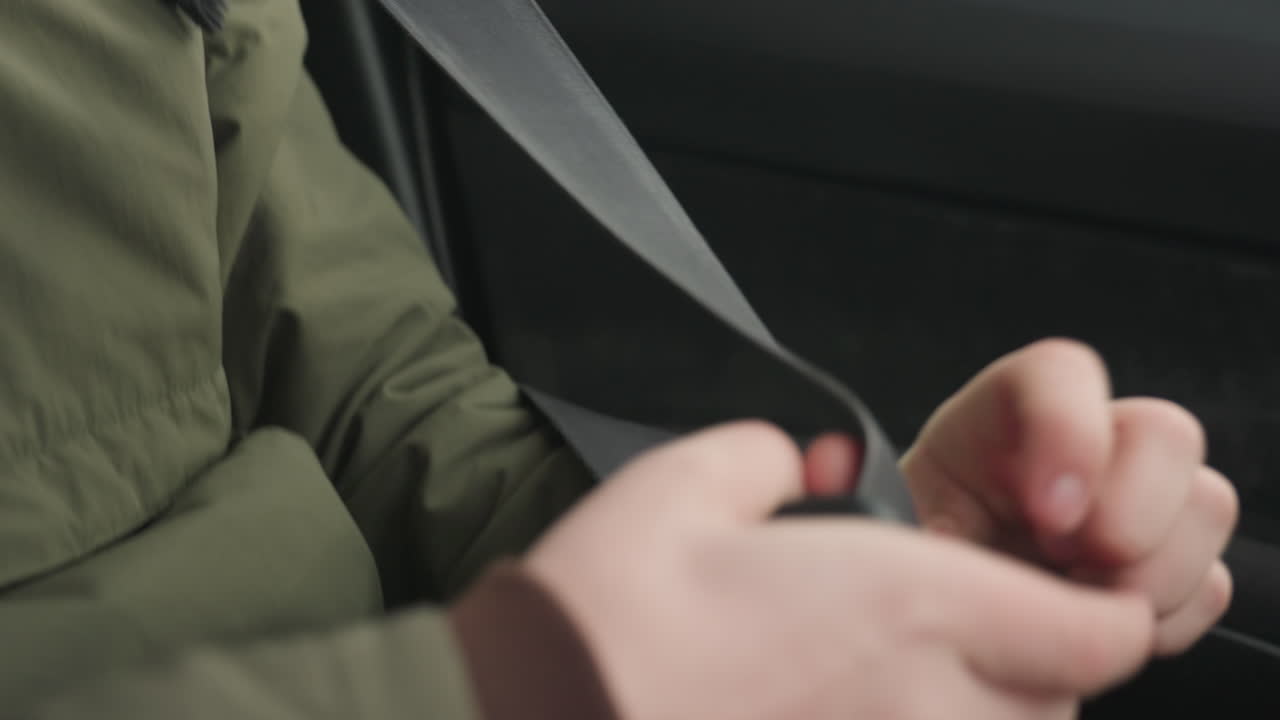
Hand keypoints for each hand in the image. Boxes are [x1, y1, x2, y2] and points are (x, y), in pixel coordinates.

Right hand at [527, 422, 1154, 718]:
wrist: (537, 716)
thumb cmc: (605, 614)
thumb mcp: (685, 480)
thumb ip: (775, 455)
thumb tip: (810, 464)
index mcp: (901, 603)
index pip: (1092, 634)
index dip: (1106, 612)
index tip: (1081, 589)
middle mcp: (915, 702)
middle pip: (1055, 702)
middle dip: (1040, 658)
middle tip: (973, 618)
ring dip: (983, 706)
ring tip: (903, 666)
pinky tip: (841, 704)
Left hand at [809, 339, 1237, 656]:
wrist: (917, 632)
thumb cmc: (888, 567)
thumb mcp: (873, 523)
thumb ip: (886, 496)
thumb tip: (854, 477)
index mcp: (995, 422)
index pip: (1060, 375)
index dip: (1070, 430)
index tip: (1047, 512)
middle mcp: (1072, 453)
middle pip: (1164, 431)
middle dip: (1134, 509)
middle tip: (1074, 565)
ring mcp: (1125, 510)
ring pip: (1203, 503)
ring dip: (1154, 568)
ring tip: (1082, 601)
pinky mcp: (1154, 573)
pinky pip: (1208, 582)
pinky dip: (1166, 613)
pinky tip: (1103, 626)